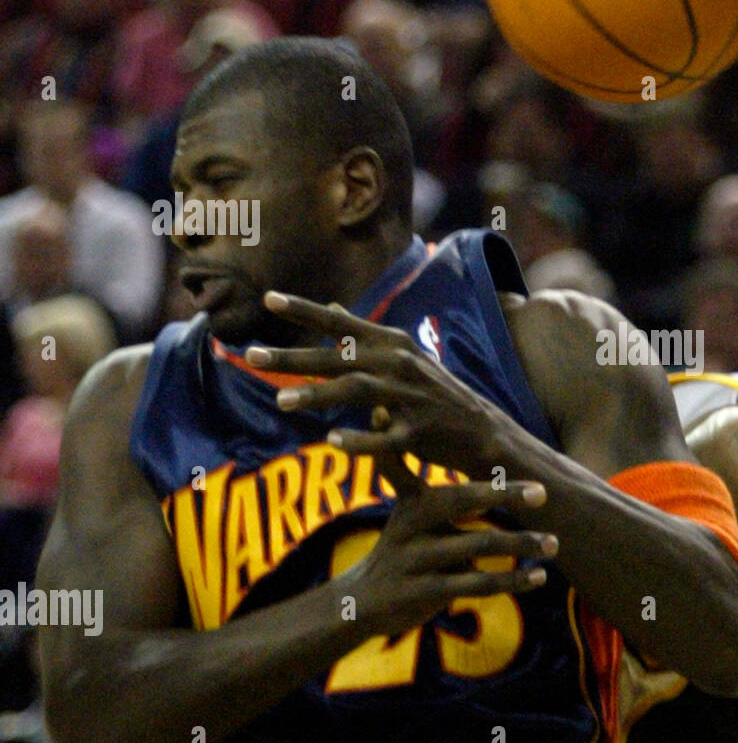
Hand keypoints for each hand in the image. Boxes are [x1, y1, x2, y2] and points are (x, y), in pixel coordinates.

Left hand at [246, 292, 507, 474]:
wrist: (481, 430)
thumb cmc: (433, 392)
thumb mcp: (403, 355)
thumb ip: (363, 335)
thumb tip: (331, 304)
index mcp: (392, 343)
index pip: (341, 323)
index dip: (305, 310)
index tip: (267, 299)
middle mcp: (399, 364)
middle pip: (338, 357)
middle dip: (293, 357)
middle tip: (251, 355)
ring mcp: (410, 398)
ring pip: (357, 391)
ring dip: (318, 396)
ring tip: (281, 401)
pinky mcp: (418, 433)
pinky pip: (383, 438)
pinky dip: (359, 441)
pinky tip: (333, 442)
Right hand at [342, 452, 556, 633]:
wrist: (359, 601)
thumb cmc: (401, 549)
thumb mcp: (408, 513)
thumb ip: (441, 492)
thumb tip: (486, 467)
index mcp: (412, 501)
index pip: (452, 479)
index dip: (481, 472)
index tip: (510, 455)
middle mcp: (411, 524)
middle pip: (461, 500)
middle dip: (503, 494)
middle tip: (542, 492)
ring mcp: (415, 558)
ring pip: (476, 546)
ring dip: (520, 544)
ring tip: (553, 544)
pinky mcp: (422, 591)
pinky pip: (475, 585)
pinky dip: (510, 580)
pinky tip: (538, 577)